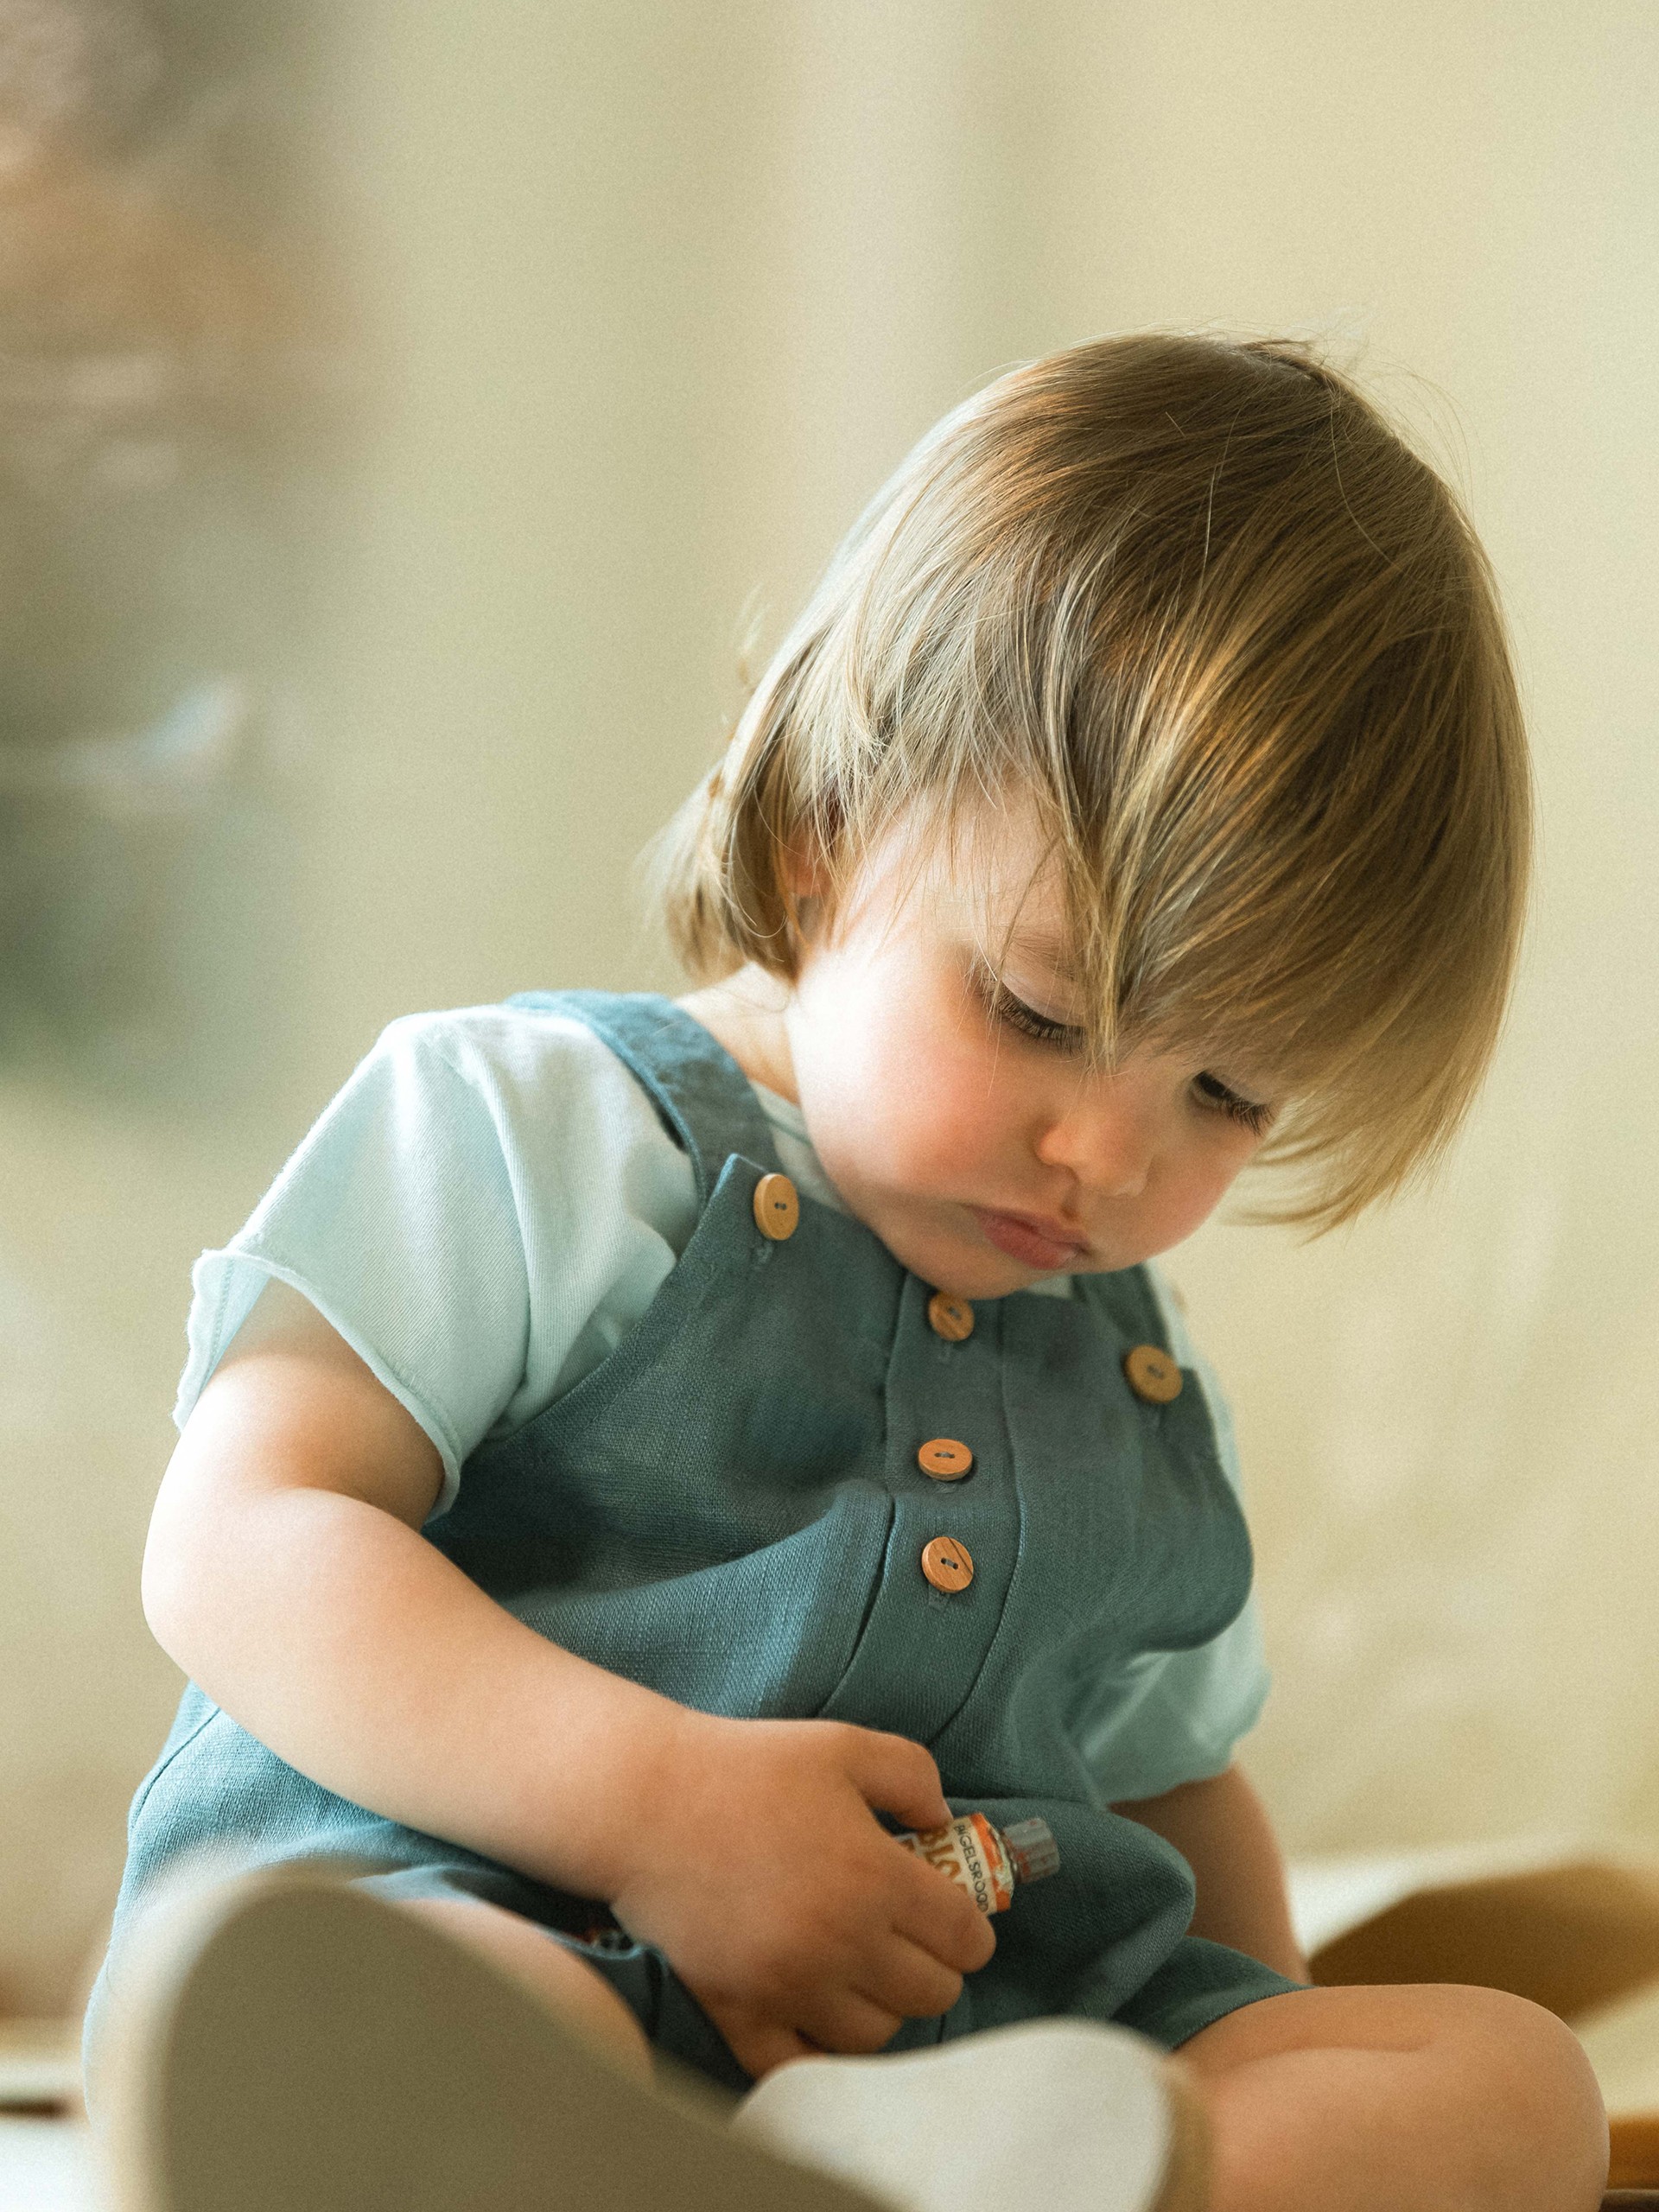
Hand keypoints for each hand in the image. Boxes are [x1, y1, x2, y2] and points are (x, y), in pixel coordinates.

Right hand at [606, 1711, 995, 2079]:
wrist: (645, 1803)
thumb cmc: (746, 1768)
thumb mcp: (843, 1746)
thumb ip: (913, 1774)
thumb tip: (945, 1822)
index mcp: (875, 1877)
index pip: (965, 1940)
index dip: (970, 1929)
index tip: (953, 1917)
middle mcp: (841, 1944)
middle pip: (931, 1995)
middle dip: (933, 1967)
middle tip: (909, 1941)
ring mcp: (788, 1987)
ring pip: (873, 2037)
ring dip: (881, 2007)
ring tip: (862, 1972)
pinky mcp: (737, 2014)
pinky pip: (798, 2066)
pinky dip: (815, 2048)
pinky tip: (814, 2012)